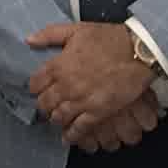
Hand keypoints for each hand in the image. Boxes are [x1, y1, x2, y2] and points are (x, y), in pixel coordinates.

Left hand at [26, 22, 157, 147]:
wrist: (138, 53)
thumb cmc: (110, 39)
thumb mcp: (77, 30)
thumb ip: (50, 35)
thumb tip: (29, 40)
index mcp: (58, 66)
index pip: (35, 84)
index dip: (36, 87)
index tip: (40, 89)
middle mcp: (66, 86)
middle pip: (44, 103)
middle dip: (44, 105)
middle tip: (49, 105)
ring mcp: (80, 101)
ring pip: (58, 117)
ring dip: (56, 119)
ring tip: (59, 118)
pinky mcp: (97, 113)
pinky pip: (78, 129)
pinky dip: (71, 135)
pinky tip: (68, 137)